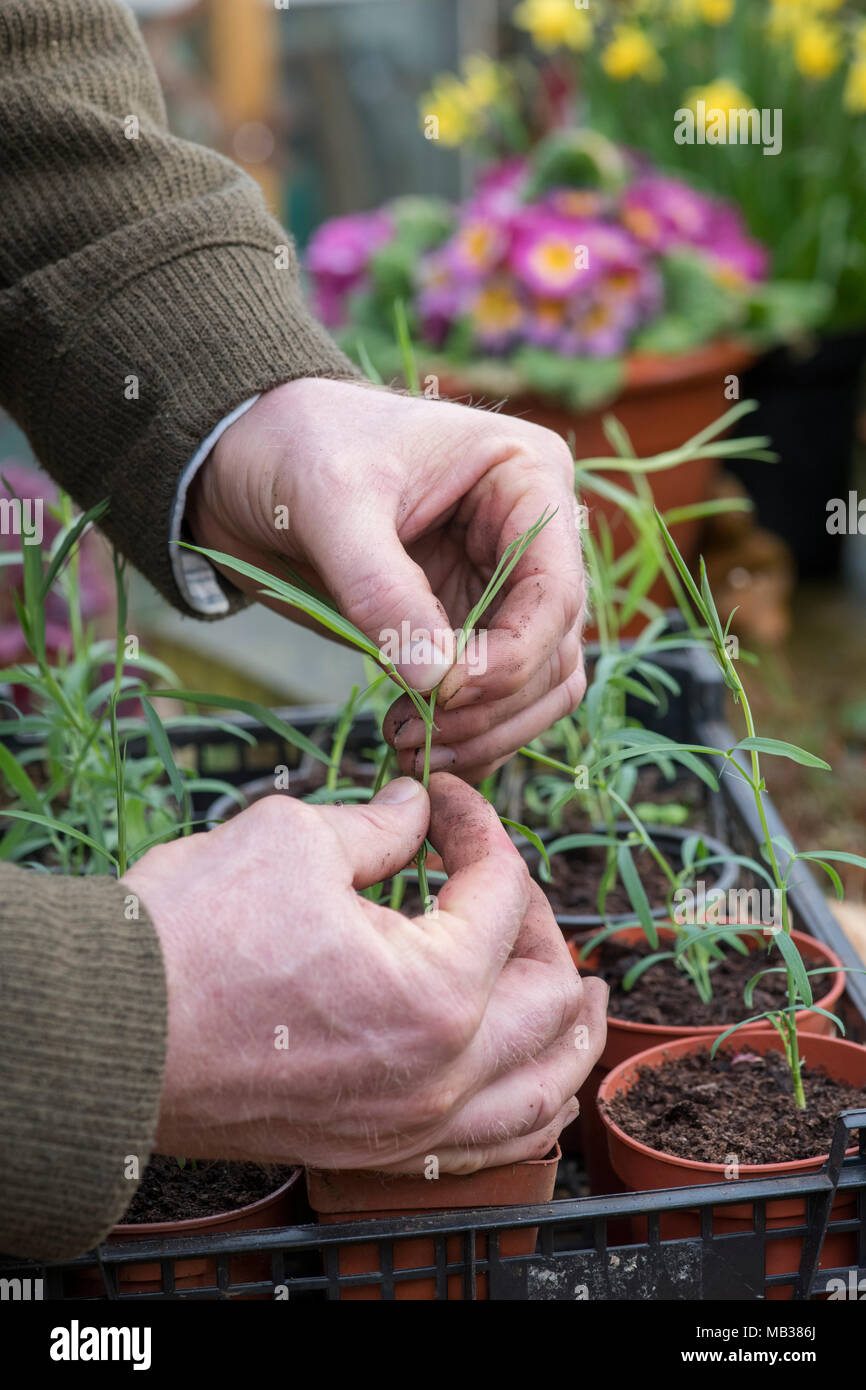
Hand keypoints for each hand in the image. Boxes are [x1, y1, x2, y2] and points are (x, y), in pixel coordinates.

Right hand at [124, 773, 606, 1172]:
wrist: (104, 1035)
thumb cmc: (192, 936)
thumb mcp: (293, 839)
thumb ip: (380, 824)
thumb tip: (416, 811)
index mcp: (437, 988)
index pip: (500, 891)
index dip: (478, 827)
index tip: (444, 800)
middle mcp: (441, 1071)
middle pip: (546, 991)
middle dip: (537, 919)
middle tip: (496, 878)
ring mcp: (408, 1123)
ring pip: (540, 1087)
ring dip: (570, 1031)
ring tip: (592, 997)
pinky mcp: (371, 1148)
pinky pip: (489, 1143)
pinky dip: (530, 1105)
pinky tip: (541, 1086)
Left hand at [188, 379, 586, 781]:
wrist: (242, 456)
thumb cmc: (294, 446)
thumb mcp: (331, 501)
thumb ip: (381, 588)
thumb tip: (437, 682)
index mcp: (525, 478)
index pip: (556, 591)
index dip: (511, 657)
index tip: (444, 694)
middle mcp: (531, 535)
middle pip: (555, 649)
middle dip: (496, 705)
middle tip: (420, 738)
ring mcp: (501, 585)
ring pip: (539, 684)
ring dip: (487, 731)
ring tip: (410, 747)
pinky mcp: (463, 626)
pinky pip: (494, 697)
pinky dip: (470, 734)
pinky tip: (417, 748)